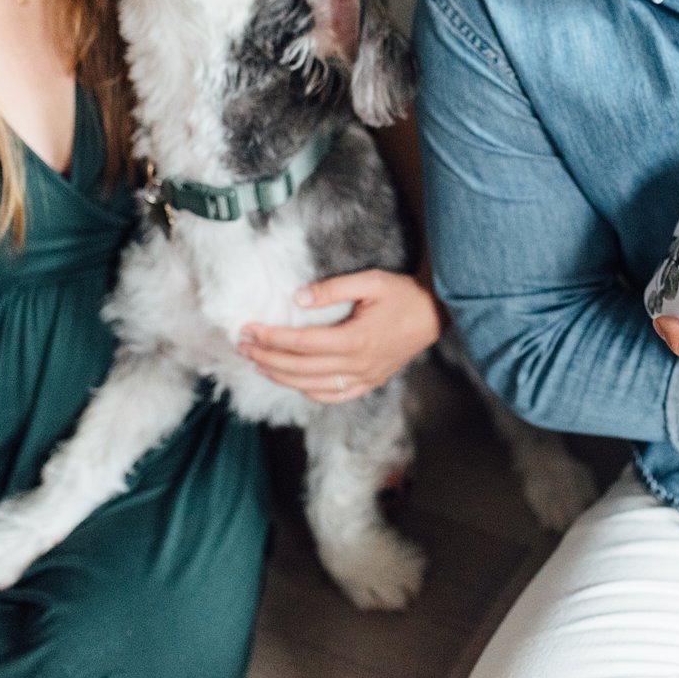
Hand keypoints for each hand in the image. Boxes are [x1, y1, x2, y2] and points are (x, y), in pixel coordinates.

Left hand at [238, 269, 444, 402]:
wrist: (435, 315)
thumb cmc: (404, 295)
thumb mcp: (371, 281)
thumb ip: (333, 289)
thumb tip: (299, 298)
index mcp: (355, 339)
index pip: (301, 343)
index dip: (271, 337)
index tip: (249, 329)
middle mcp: (357, 364)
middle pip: (300, 368)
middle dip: (267, 357)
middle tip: (243, 345)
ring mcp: (364, 377)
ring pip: (312, 386)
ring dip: (281, 376)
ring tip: (258, 363)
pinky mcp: (370, 382)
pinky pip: (334, 396)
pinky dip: (309, 392)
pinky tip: (294, 382)